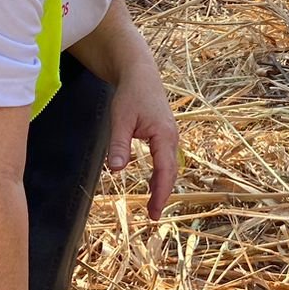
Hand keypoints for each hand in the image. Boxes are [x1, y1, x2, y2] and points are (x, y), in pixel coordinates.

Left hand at [106, 53, 178, 219]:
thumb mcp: (120, 118)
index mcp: (164, 135)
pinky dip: (161, 174)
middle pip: (171, 172)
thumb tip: (116, 170)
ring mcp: (170, 136)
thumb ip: (119, 144)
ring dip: (163, 185)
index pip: (165, 170)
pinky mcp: (165, 134)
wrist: (140, 74)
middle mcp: (172, 137)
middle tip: (153, 216)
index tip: (154, 211)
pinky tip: (153, 183)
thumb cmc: (131, 94)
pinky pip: (166, 159)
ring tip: (153, 205)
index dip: (161, 193)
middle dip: (163, 194)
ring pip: (170, 166)